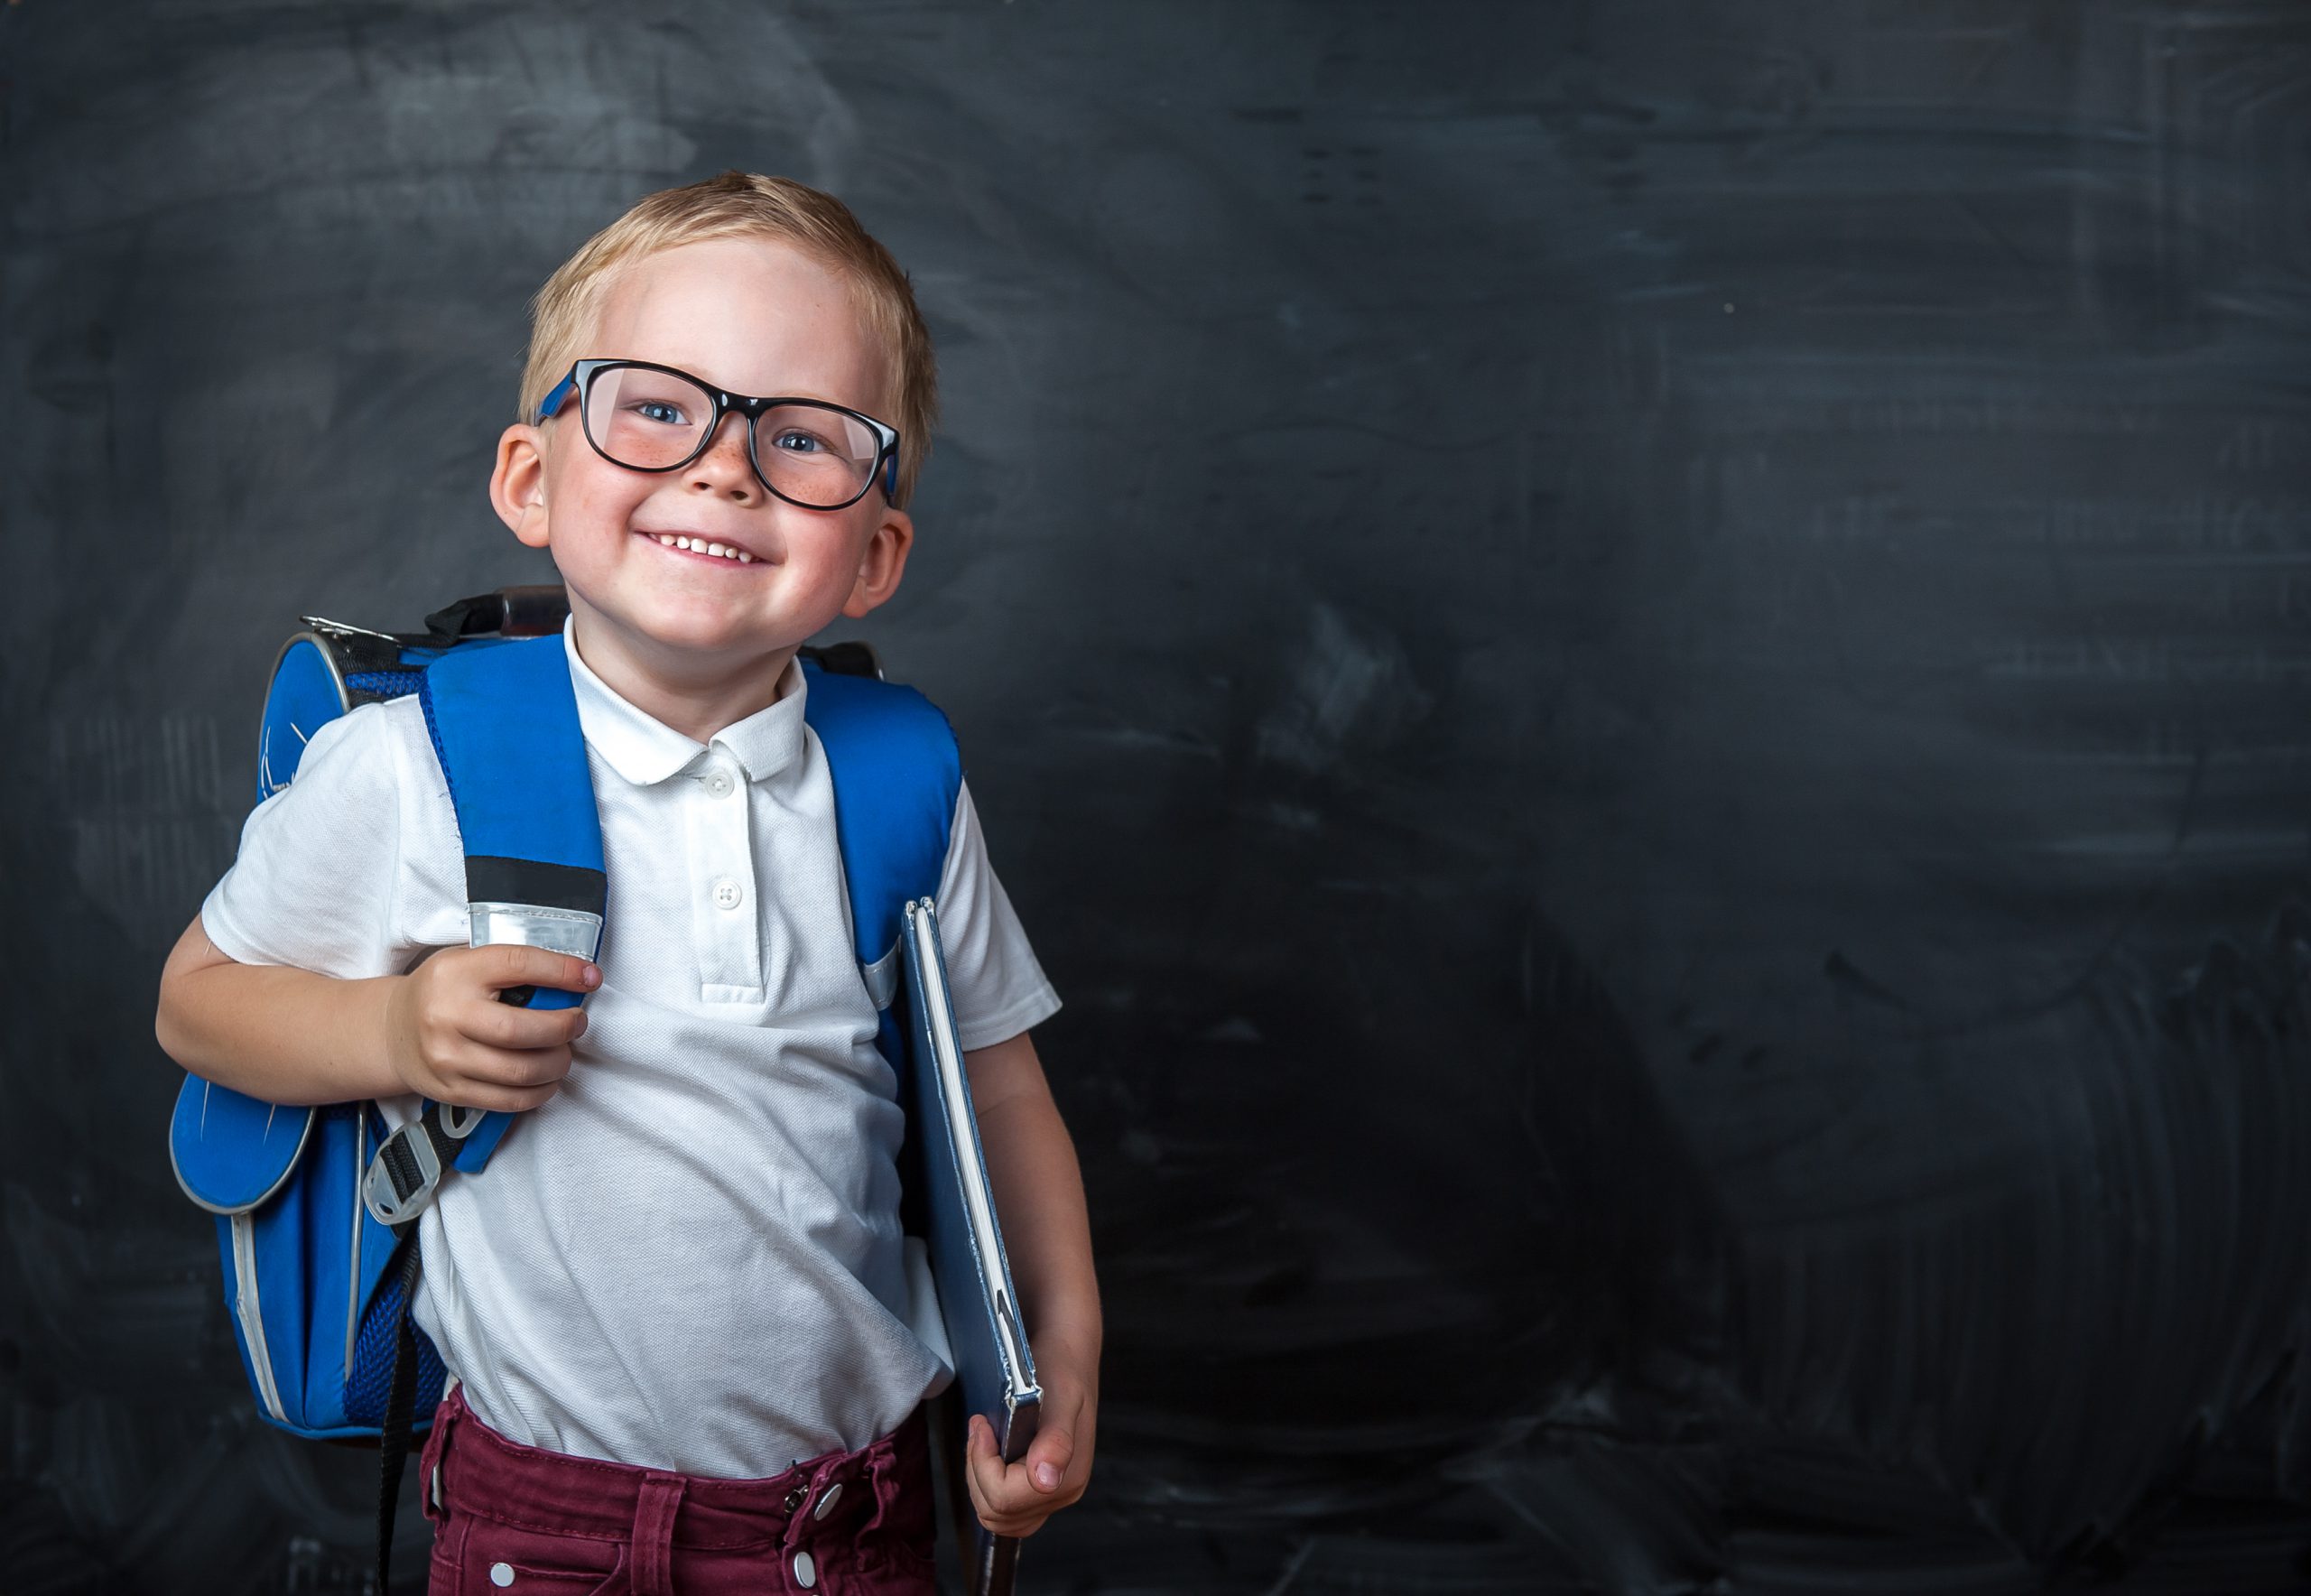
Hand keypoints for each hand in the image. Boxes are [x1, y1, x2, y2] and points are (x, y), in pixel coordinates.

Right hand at [382, 946, 597, 1110]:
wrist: (392, 1030)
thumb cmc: (443, 992)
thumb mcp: (469, 962)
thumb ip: (514, 967)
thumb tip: (575, 977)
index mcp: (456, 973)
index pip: (519, 964)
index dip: (563, 971)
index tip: (590, 977)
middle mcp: (447, 1016)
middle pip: (522, 1030)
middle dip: (564, 1028)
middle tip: (577, 1023)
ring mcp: (447, 1058)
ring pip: (520, 1071)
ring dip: (558, 1064)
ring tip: (563, 1052)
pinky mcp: (451, 1090)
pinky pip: (509, 1100)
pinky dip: (540, 1092)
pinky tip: (547, 1078)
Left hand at [963, 1370, 1094, 1538]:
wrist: (1068, 1356)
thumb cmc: (1062, 1369)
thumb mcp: (1061, 1397)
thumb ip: (1056, 1441)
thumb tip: (1046, 1480)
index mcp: (1067, 1478)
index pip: (1005, 1499)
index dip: (984, 1464)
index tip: (982, 1426)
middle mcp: (1061, 1493)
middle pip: (996, 1512)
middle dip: (978, 1470)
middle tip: (981, 1430)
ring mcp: (1050, 1494)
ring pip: (996, 1515)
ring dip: (980, 1478)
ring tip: (985, 1439)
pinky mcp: (1039, 1488)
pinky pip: (1003, 1507)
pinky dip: (987, 1482)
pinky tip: (992, 1451)